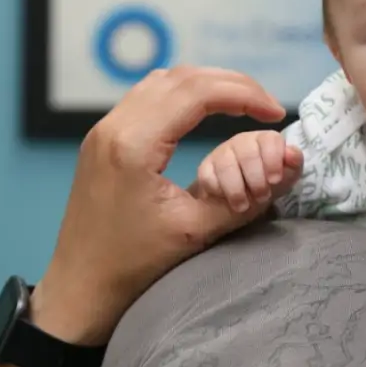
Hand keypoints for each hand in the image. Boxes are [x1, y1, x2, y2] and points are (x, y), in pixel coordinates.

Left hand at [33, 66, 289, 344]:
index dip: (245, 95)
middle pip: (182, 77)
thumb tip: (286, 167)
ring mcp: (104, 131)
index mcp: (134, 145)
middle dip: (232, 84)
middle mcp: (114, 127)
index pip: (198, 92)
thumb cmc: (133, 265)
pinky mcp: (102, 140)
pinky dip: (184, 94)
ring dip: (207, 84)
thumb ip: (244, 197)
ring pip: (164, 81)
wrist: (79, 289)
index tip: (275, 112)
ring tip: (243, 104)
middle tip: (266, 105)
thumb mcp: (196, 231)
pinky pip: (148, 96)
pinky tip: (206, 111)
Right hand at [192, 131, 302, 212]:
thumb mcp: (287, 177)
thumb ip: (293, 163)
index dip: (273, 160)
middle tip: (262, 196)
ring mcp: (222, 152)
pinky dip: (218, 190)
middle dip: (256, 179)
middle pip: (247, 153)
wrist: (244, 201)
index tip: (275, 180)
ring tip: (243, 205)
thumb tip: (292, 153)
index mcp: (265, 139)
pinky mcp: (205, 167)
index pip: (270, 139)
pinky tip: (225, 198)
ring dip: (237, 189)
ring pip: (226, 165)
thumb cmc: (269, 184)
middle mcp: (243, 141)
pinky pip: (208, 176)